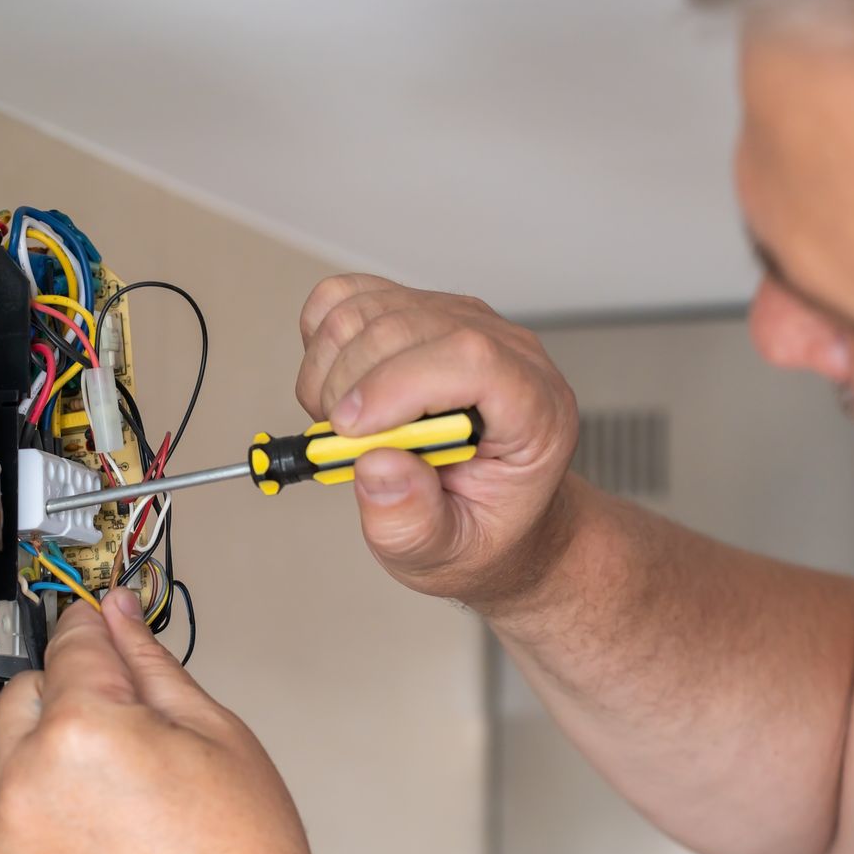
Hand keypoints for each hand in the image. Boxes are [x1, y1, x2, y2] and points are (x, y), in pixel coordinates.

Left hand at [0, 588, 338, 853]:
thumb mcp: (219, 738)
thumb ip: (152, 666)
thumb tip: (119, 618)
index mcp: (84, 730)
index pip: (70, 644)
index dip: (94, 631)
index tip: (100, 631)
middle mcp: (27, 783)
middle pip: (25, 699)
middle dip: (68, 703)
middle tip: (130, 746)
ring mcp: (1, 846)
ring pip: (12, 770)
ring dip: (51, 773)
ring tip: (122, 820)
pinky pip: (3, 836)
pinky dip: (39, 837)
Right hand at [297, 274, 580, 612]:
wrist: (490, 509)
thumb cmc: (480, 528)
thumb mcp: (450, 555)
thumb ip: (413, 523)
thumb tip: (377, 466)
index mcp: (533, 410)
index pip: (471, 357)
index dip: (398, 385)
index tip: (351, 433)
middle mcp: (503, 350)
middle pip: (403, 328)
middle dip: (347, 393)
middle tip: (344, 452)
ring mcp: (458, 320)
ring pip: (363, 311)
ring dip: (328, 375)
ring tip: (345, 430)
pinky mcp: (415, 310)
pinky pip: (345, 299)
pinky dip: (320, 345)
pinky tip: (340, 391)